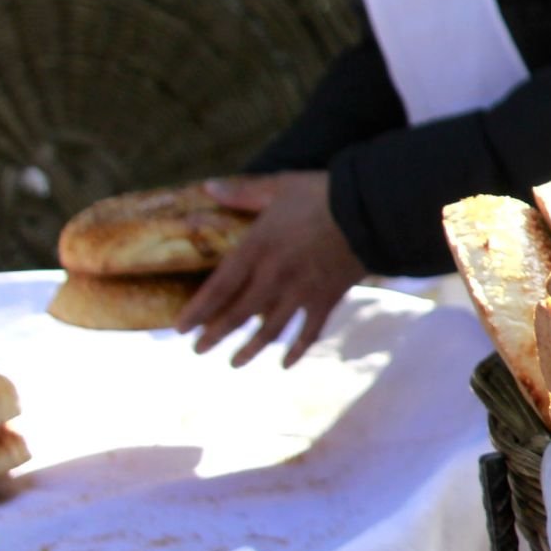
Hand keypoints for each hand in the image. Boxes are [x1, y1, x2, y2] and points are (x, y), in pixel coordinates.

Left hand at [176, 173, 366, 367]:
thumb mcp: (278, 186)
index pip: (217, 289)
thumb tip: (209, 186)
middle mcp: (273, 277)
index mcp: (256, 250)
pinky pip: (309, 331)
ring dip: (250, 349)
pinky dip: (297, 350)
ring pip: (269, 330)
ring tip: (235, 363)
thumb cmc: (322, 194)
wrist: (370, 211)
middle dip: (215, 335)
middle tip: (199, 350)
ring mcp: (301, 292)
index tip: (180, 329)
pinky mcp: (327, 299)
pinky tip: (286, 364)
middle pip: (237, 315)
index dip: (197, 312)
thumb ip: (243, 192)